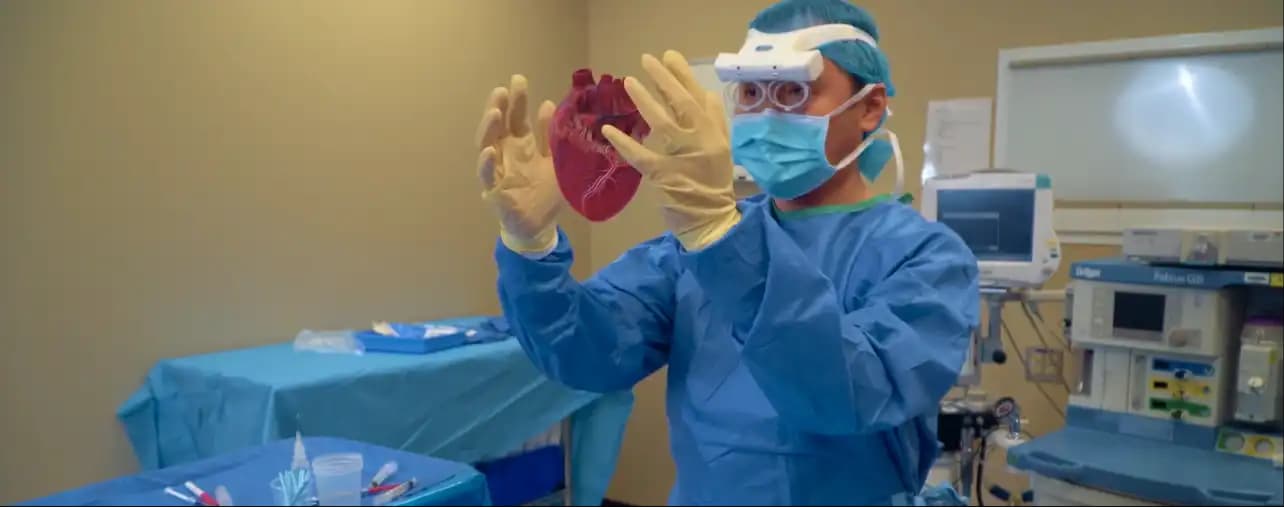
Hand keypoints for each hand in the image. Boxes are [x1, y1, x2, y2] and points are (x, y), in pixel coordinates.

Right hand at [475, 75, 562, 253]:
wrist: (540, 225)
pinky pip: (488, 175)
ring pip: (487, 145)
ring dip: (489, 128)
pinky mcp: (494, 190)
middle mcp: (506, 153)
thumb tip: (548, 104)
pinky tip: (489, 151)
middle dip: (499, 107)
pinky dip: (486, 163)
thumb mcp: (554, 160)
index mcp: (522, 144)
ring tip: (494, 112)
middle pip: (499, 126)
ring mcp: (498, 170)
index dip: (517, 99)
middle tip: (502, 91)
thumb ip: (550, 136)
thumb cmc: (545, 192)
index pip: (517, 117)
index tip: (518, 79)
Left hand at [601, 50, 739, 250]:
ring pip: (664, 124)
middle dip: (665, 79)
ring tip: (628, 82)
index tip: (669, 56)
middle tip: (647, 60)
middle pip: (683, 105)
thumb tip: (706, 94)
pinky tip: (609, 130)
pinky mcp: (666, 177)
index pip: (699, 99)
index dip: (683, 76)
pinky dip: (624, 142)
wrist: (712, 223)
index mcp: (715, 135)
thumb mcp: (721, 151)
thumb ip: (715, 123)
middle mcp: (703, 143)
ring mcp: (684, 160)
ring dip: (645, 101)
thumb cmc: (712, 187)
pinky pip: (642, 156)